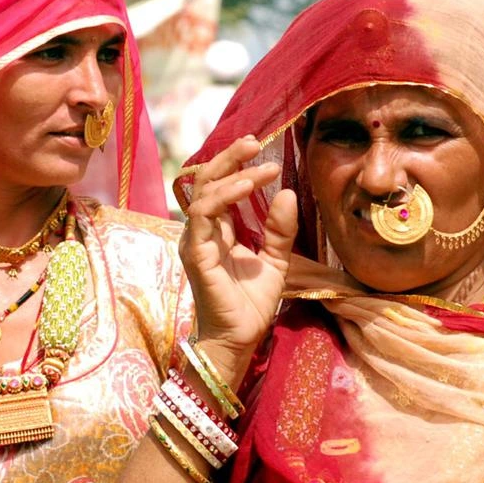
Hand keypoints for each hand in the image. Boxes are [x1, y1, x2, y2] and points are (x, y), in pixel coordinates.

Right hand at [180, 135, 297, 383]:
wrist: (239, 340)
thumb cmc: (250, 305)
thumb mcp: (275, 260)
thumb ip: (279, 229)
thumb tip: (288, 193)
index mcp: (216, 231)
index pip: (219, 187)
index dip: (236, 165)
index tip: (262, 150)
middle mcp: (201, 232)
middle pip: (206, 181)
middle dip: (229, 157)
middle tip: (255, 142)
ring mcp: (195, 241)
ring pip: (204, 192)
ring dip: (233, 174)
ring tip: (261, 165)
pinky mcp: (196, 254)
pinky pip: (205, 216)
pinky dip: (225, 197)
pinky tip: (246, 187)